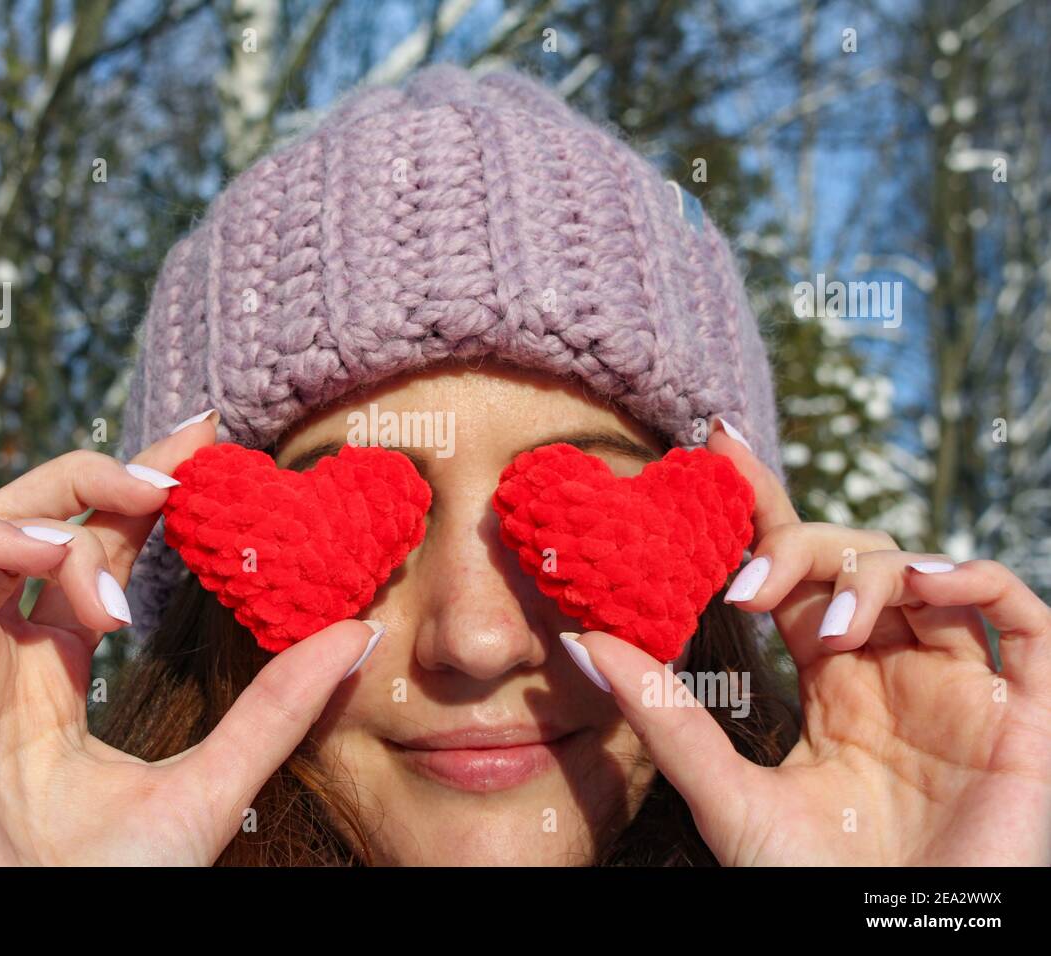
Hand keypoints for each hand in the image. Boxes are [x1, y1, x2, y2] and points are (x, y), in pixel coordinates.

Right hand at [0, 415, 382, 864]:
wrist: (47, 950)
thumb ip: (278, 708)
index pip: (92, 551)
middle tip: (183, 462)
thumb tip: (361, 635)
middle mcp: (1, 663)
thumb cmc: (115, 889)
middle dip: (105, 475)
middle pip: (35, 525)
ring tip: (127, 547)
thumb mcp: (215, 780)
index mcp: (56, 679)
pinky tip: (57, 556)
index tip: (206, 444)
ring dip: (57, 512)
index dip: (139, 489)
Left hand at [570, 423, 1050, 864]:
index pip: (796, 568)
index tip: (714, 445)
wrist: (892, 951)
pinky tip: (921, 585)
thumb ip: (665, 717)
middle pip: (853, 558)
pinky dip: (977, 580)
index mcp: (831, 682)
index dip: (763, 504)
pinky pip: (1022, 618)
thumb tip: (579, 643)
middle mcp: (893, 671)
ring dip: (869, 575)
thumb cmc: (811, 887)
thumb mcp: (725, 794)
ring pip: (924, 576)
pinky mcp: (1024, 717)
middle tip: (746, 586)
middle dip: (798, 549)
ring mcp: (959, 689)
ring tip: (821, 623)